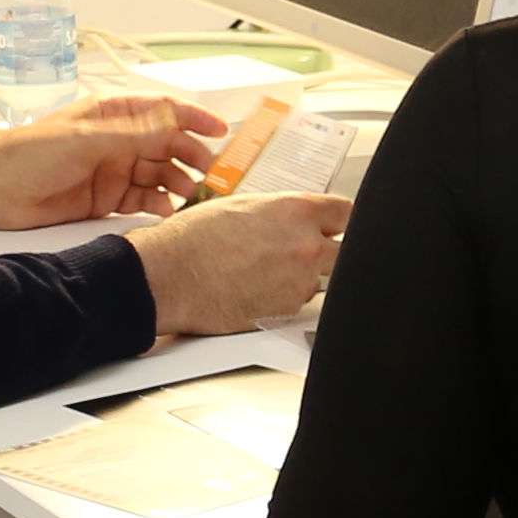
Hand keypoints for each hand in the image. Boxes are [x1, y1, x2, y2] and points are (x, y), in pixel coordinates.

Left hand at [0, 93, 228, 229]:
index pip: (162, 111)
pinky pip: (142, 200)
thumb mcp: (85, 140)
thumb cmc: (28, 155)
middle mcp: (116, 141)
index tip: (220, 131)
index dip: (193, 118)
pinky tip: (166, 210)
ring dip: (176, 182)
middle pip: (166, 145)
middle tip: (208, 172)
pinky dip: (158, 205)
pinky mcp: (106, 200)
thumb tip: (174, 128)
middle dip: (190, 156)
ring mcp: (112, 170)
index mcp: (111, 115)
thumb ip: (132, 136)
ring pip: (158, 175)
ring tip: (188, 194)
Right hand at [128, 188, 347, 335]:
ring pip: (321, 279)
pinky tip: (256, 288)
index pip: (348, 213)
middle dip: (332, 251)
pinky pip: (298, 303)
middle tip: (307, 252)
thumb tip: (299, 218)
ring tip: (266, 271)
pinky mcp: (286, 311)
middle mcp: (306, 247)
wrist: (170, 276)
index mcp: (297, 212)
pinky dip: (284, 297)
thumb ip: (283, 212)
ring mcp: (299, 283)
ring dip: (304, 276)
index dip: (341, 220)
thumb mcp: (244, 206)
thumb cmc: (194, 238)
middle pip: (347, 251)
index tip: (337, 225)